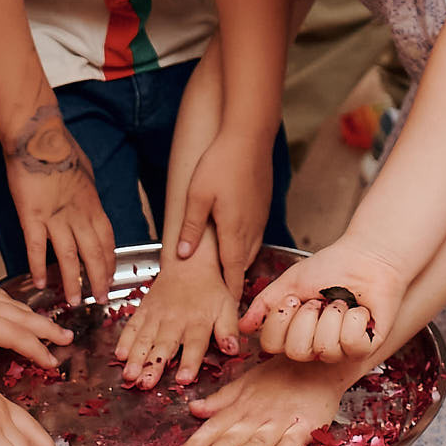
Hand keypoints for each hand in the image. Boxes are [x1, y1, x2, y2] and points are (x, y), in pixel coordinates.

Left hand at [0, 256, 72, 369]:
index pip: (17, 338)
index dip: (38, 352)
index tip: (54, 363)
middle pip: (25, 318)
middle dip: (49, 330)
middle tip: (69, 339)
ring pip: (15, 305)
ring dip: (35, 316)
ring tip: (49, 324)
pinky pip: (1, 295)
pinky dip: (14, 303)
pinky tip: (11, 304)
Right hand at [1, 98, 116, 306]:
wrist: (37, 136)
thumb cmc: (61, 148)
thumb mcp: (86, 172)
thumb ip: (87, 193)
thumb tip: (89, 204)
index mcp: (92, 204)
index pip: (107, 240)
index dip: (110, 262)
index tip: (110, 277)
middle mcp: (79, 214)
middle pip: (94, 254)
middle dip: (99, 279)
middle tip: (100, 299)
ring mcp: (55, 217)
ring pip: (68, 257)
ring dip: (73, 281)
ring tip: (75, 300)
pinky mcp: (32, 216)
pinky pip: (36, 248)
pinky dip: (38, 267)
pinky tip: (40, 284)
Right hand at [116, 243, 238, 387]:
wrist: (190, 261)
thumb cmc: (211, 289)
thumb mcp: (227, 306)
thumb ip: (229, 329)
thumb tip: (232, 349)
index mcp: (198, 321)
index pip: (195, 345)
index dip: (189, 362)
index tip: (183, 379)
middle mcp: (175, 319)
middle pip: (164, 345)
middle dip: (154, 365)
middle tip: (145, 383)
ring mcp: (157, 315)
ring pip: (144, 338)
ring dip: (136, 357)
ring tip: (129, 374)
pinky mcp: (144, 309)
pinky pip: (132, 326)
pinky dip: (124, 340)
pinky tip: (119, 355)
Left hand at [173, 138, 270, 287]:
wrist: (249, 137)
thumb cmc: (220, 163)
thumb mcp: (197, 196)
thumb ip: (190, 228)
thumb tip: (182, 255)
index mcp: (234, 232)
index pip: (233, 272)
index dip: (229, 292)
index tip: (225, 309)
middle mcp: (251, 230)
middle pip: (242, 265)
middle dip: (233, 281)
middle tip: (220, 297)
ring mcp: (259, 218)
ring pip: (251, 250)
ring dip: (239, 263)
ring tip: (227, 274)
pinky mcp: (262, 206)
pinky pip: (255, 235)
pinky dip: (245, 246)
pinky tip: (235, 241)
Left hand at [174, 356, 353, 445]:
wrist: (319, 362)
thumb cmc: (282, 374)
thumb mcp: (246, 381)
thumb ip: (221, 399)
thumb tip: (193, 409)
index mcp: (242, 404)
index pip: (214, 426)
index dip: (196, 444)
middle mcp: (258, 414)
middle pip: (232, 437)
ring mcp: (282, 420)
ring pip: (257, 442)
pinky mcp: (306, 425)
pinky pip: (291, 443)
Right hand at [237, 240, 409, 362]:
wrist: (367, 257)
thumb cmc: (331, 268)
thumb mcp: (290, 282)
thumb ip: (265, 304)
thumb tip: (242, 327)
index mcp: (296, 333)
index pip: (271, 346)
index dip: (280, 321)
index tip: (293, 298)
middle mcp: (316, 346)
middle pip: (296, 352)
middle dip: (307, 318)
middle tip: (320, 299)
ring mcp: (341, 350)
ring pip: (324, 349)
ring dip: (333, 315)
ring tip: (342, 301)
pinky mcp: (366, 346)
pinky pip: (351, 344)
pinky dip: (353, 320)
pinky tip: (360, 310)